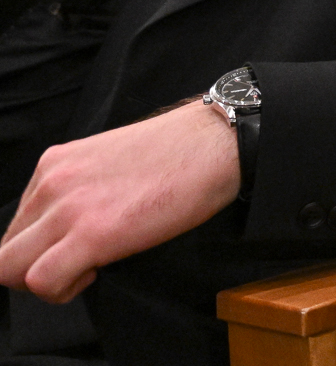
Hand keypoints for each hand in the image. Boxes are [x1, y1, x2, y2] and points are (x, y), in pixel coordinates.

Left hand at [0, 102, 238, 303]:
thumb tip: (69, 228)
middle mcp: (51, 183)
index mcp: (54, 164)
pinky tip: (94, 272)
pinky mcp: (91, 233)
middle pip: (4, 253)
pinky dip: (61, 289)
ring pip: (11, 270)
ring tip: (86, 269)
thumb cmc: (178, 154)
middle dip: (31, 271)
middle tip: (74, 267)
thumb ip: (77, 190)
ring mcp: (67, 207)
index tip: (74, 248)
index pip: (15, 227)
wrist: (217, 143)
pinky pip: (41, 280)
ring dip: (44, 282)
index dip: (39, 248)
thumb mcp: (108, 162)